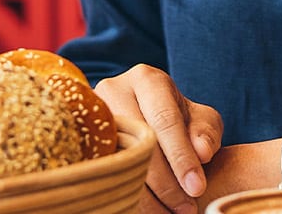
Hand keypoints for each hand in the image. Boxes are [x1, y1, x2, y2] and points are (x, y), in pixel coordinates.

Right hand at [95, 64, 223, 213]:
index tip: (196, 188)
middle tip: (184, 208)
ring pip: (115, 160)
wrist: (140, 114)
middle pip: (137, 143)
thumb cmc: (176, 118)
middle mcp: (112, 90)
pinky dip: (120, 192)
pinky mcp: (76, 138)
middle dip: (164, 183)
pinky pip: (98, 170)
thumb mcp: (199, 119)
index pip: (165, 121)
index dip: (181, 157)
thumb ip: (206, 133)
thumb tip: (201, 153)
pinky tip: (138, 208)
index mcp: (147, 80)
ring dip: (143, 195)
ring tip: (167, 213)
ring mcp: (87, 115)